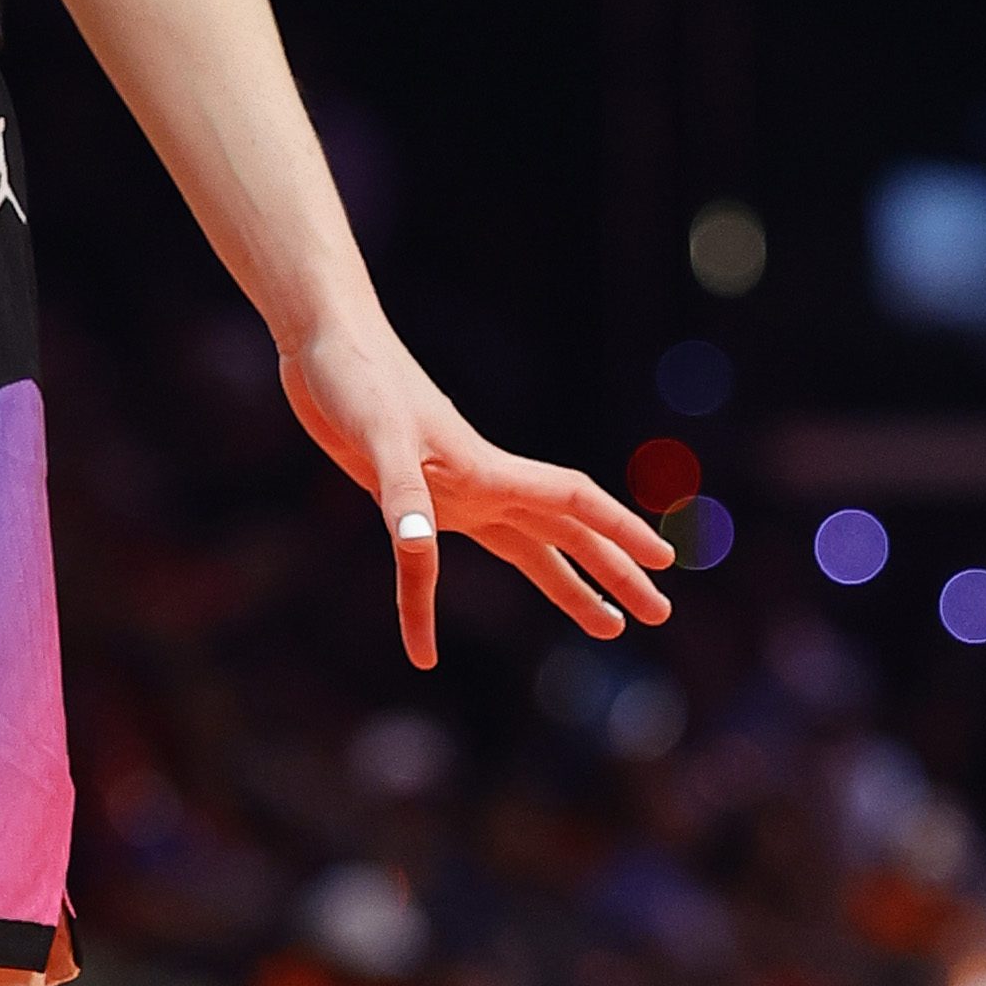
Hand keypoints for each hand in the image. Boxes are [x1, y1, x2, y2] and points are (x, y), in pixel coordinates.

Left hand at [276, 311, 673, 672]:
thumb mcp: (378, 437)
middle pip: (563, 534)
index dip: (619, 530)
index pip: (572, 503)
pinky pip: (432, 565)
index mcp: (486, 469)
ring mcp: (446, 492)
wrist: (320, 343)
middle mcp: (479, 484)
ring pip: (523, 548)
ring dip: (565, 586)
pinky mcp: (408, 497)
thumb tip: (420, 548)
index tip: (665, 561)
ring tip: (605, 623)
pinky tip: (420, 643)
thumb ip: (402, 493)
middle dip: (612, 573)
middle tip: (658, 615)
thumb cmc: (356, 377)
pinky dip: (423, 604)